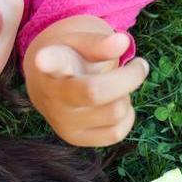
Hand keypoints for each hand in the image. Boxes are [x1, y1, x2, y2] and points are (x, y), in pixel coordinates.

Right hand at [24, 16, 148, 146]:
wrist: (48, 86)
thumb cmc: (69, 58)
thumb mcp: (80, 43)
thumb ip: (100, 43)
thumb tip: (123, 42)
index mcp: (50, 64)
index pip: (50, 63)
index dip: (47, 61)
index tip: (42, 58)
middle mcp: (53, 97)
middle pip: (96, 92)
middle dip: (129, 77)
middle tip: (138, 64)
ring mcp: (62, 122)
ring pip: (115, 112)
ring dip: (125, 96)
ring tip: (116, 87)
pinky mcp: (75, 139)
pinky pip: (116, 134)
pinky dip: (125, 118)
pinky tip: (115, 104)